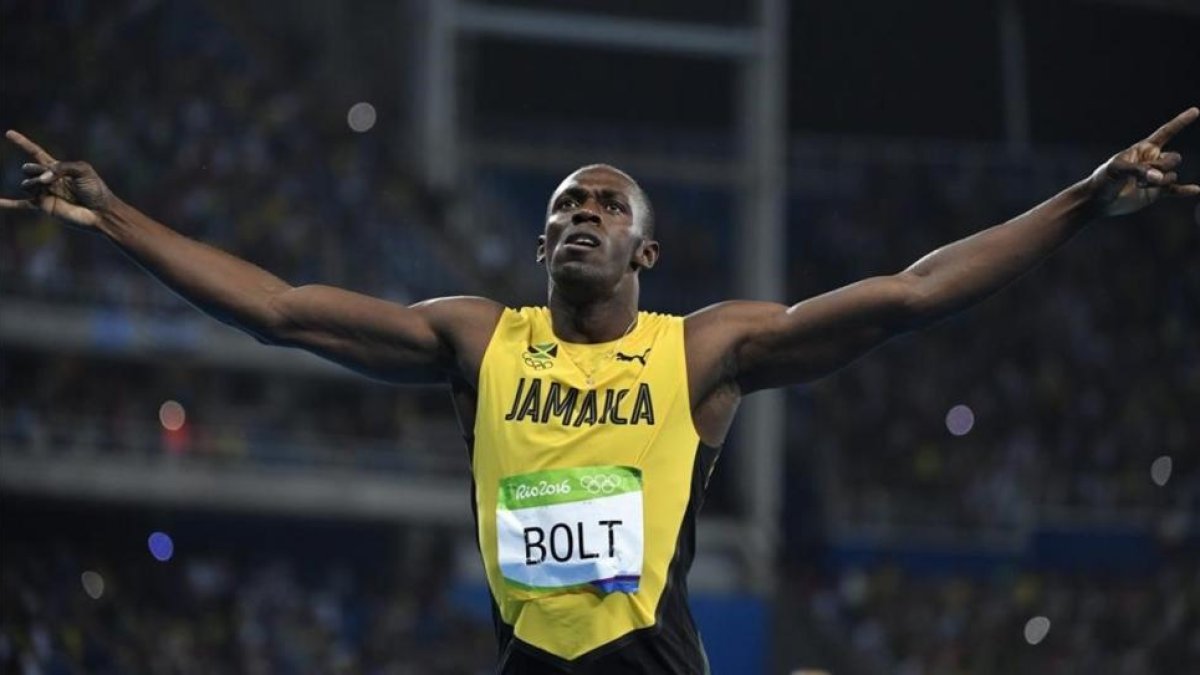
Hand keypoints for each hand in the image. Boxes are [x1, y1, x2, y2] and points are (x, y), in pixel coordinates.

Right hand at [0, 130, 114, 229]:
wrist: (100, 212)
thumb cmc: (95, 189)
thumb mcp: (83, 170)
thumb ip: (62, 167)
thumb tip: (42, 177)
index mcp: (57, 168)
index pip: (36, 152)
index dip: (22, 143)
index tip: (9, 133)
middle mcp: (49, 180)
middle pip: (30, 169)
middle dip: (36, 170)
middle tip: (50, 179)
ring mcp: (45, 193)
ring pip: (27, 184)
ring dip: (35, 184)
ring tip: (47, 187)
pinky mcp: (44, 206)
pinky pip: (21, 205)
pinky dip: (8, 204)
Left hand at [1087, 107, 1199, 216]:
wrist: (1097, 200)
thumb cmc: (1103, 179)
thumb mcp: (1117, 169)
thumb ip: (1139, 171)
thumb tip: (1159, 178)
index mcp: (1143, 149)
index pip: (1166, 132)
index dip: (1180, 122)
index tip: (1195, 111)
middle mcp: (1152, 161)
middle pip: (1174, 158)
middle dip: (1162, 167)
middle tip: (1144, 175)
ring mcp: (1155, 177)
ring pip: (1172, 175)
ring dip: (1159, 182)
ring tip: (1140, 185)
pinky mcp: (1155, 192)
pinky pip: (1174, 190)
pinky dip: (1184, 191)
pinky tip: (1196, 190)